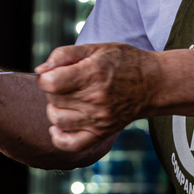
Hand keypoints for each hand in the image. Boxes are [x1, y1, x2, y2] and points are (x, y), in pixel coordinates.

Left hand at [35, 42, 152, 151]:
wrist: (152, 83)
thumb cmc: (122, 62)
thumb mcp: (94, 48)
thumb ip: (63, 55)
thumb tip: (40, 69)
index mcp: (92, 74)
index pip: (50, 83)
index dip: (45, 77)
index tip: (52, 74)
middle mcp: (95, 99)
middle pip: (53, 100)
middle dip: (52, 91)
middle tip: (65, 84)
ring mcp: (99, 119)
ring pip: (58, 120)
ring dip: (54, 110)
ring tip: (66, 101)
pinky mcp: (102, 132)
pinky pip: (72, 145)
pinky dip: (59, 138)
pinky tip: (58, 127)